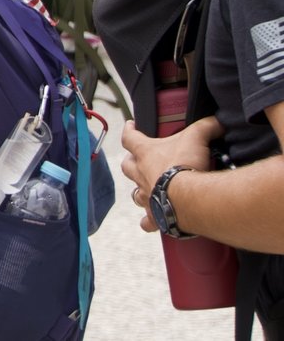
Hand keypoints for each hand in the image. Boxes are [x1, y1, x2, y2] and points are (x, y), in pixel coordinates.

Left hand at [121, 116, 222, 232]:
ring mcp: (147, 196)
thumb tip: (217, 121)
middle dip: (130, 162)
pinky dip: (149, 221)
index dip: (129, 130)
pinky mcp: (157, 215)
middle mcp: (141, 174)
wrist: (190, 199)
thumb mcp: (197, 138)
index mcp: (146, 153)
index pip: (130, 137)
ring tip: (145, 189)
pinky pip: (148, 220)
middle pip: (127, 166)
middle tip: (135, 160)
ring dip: (139, 190)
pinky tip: (150, 223)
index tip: (130, 126)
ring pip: (135, 193)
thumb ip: (206, 126)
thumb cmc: (187, 166)